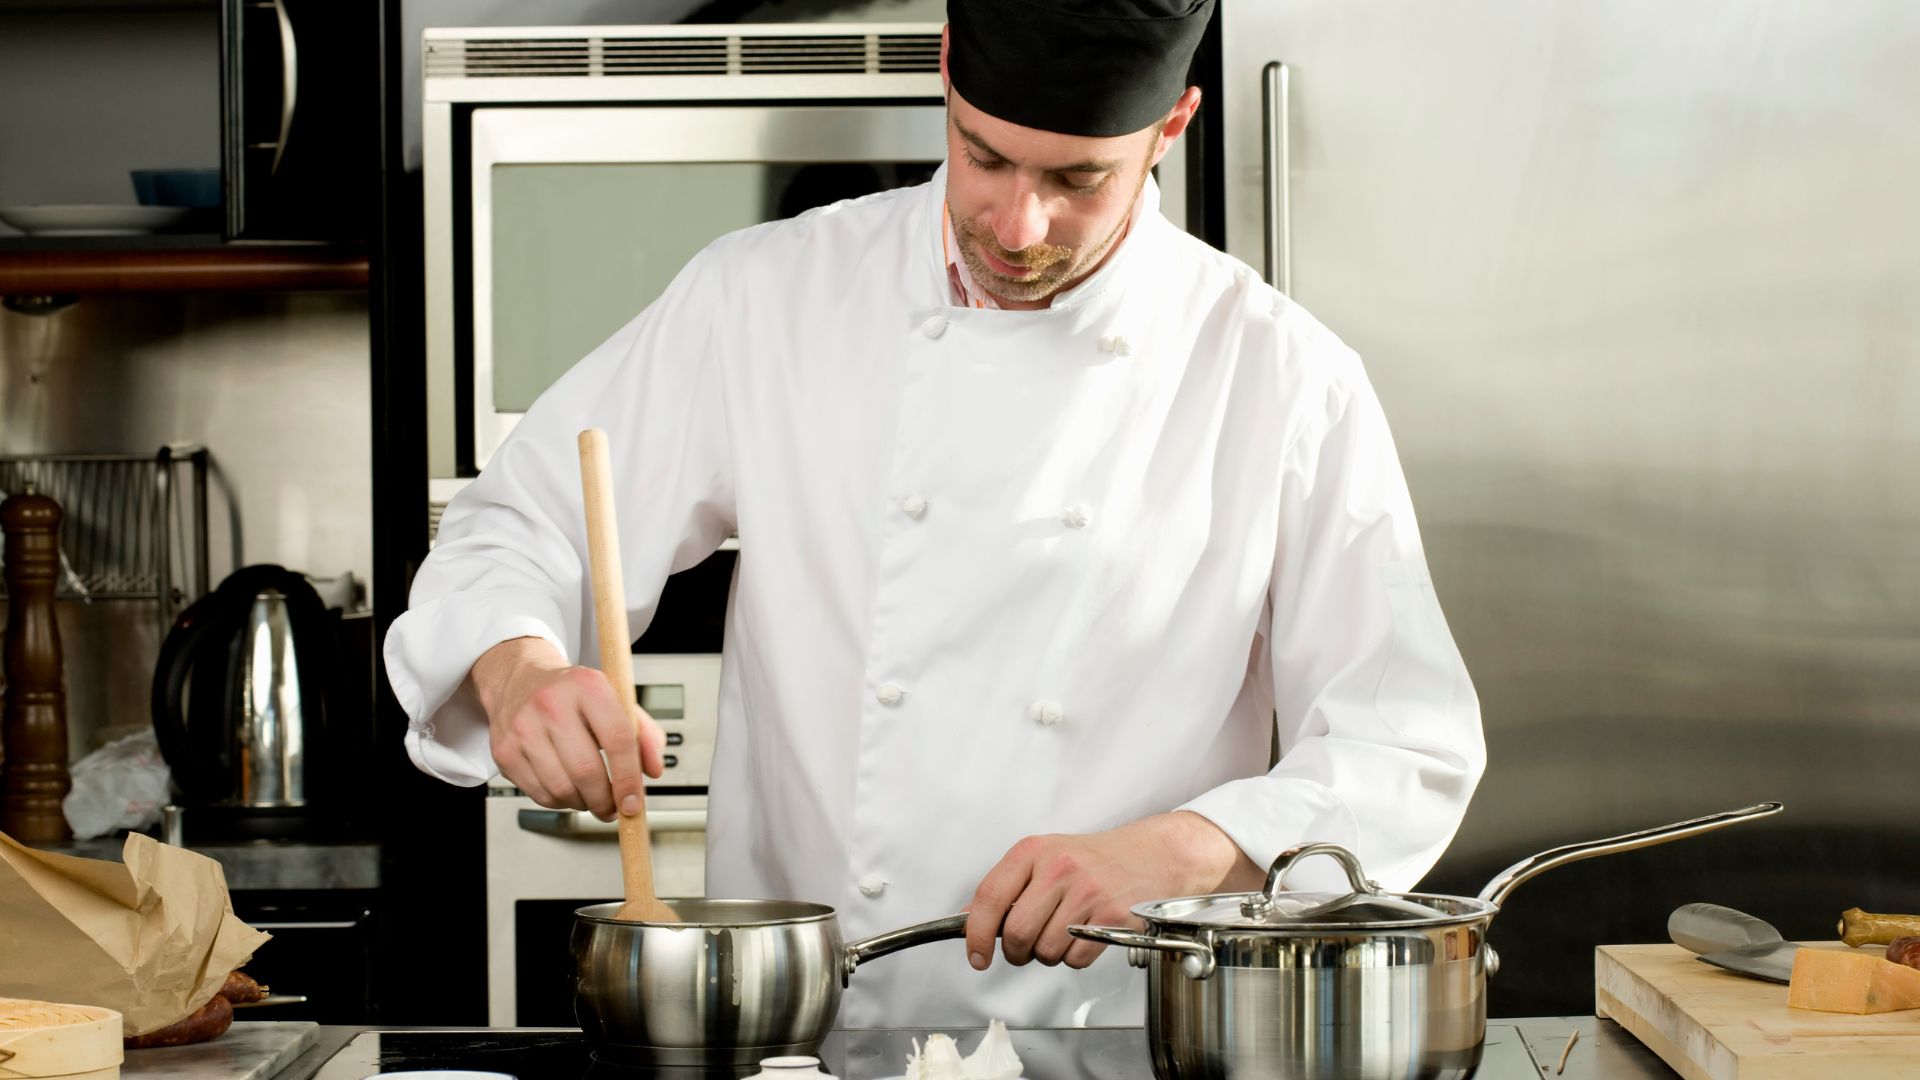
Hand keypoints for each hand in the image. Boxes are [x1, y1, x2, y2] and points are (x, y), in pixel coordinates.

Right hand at [470, 636, 666, 819]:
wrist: (520, 679)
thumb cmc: (573, 694)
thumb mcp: (616, 700)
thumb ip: (644, 733)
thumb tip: (653, 771)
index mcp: (587, 686)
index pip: (617, 739)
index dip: (629, 778)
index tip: (634, 802)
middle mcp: (551, 704)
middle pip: (586, 771)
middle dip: (606, 801)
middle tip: (614, 807)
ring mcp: (523, 728)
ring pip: (562, 789)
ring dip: (583, 803)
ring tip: (591, 796)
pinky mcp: (505, 751)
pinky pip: (539, 794)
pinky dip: (560, 801)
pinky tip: (568, 788)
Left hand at [963, 812, 1260, 970]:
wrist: (1153, 855)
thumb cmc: (1096, 859)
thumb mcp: (1045, 857)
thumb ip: (1007, 886)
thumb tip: (969, 919)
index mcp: (1034, 851)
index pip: (989, 896)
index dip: (976, 933)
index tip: (976, 954)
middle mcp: (1058, 868)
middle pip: (1016, 933)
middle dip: (1017, 952)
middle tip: (1026, 948)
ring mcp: (1087, 891)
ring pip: (1046, 951)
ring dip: (1050, 954)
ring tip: (1064, 932)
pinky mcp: (1111, 915)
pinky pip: (1075, 958)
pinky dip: (1075, 957)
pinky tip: (1086, 934)